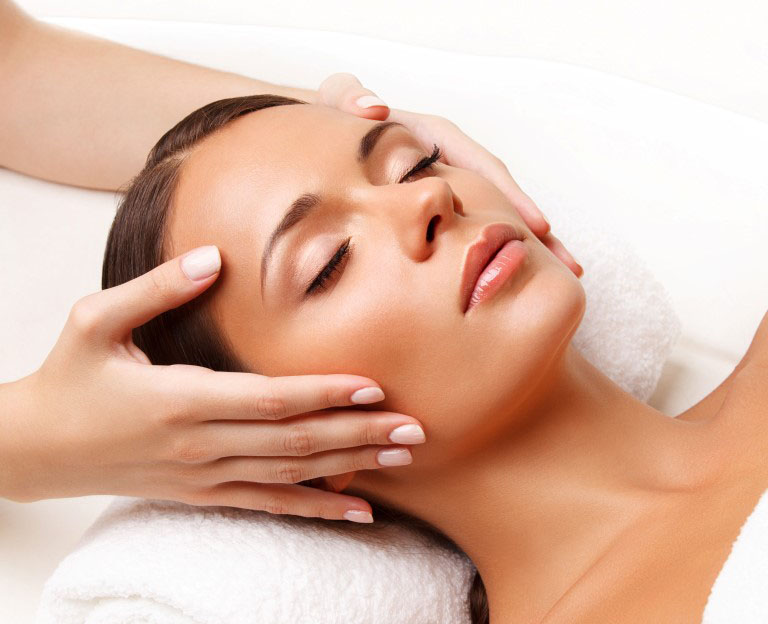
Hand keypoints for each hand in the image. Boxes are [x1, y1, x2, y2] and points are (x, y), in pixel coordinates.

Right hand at [0, 246, 424, 522]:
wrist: (35, 448)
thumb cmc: (68, 378)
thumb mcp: (95, 320)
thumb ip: (156, 288)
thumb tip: (212, 258)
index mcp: (180, 399)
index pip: (270, 399)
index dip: (324, 393)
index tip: (373, 386)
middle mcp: (200, 444)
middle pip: (295, 441)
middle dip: (358, 433)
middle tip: (415, 428)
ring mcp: (203, 476)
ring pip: (291, 475)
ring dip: (350, 467)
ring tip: (401, 459)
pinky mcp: (202, 493)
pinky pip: (268, 504)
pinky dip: (315, 508)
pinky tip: (355, 512)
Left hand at [317, 73, 582, 276]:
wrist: (335, 138)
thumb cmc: (341, 119)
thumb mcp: (342, 101)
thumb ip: (351, 96)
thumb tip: (372, 108)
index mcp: (435, 139)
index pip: (481, 167)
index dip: (510, 196)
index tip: (537, 226)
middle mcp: (453, 163)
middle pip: (504, 195)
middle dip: (537, 229)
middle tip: (569, 263)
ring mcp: (453, 186)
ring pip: (498, 217)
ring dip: (534, 245)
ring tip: (566, 274)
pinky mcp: (446, 207)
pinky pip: (480, 228)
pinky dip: (502, 250)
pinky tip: (519, 276)